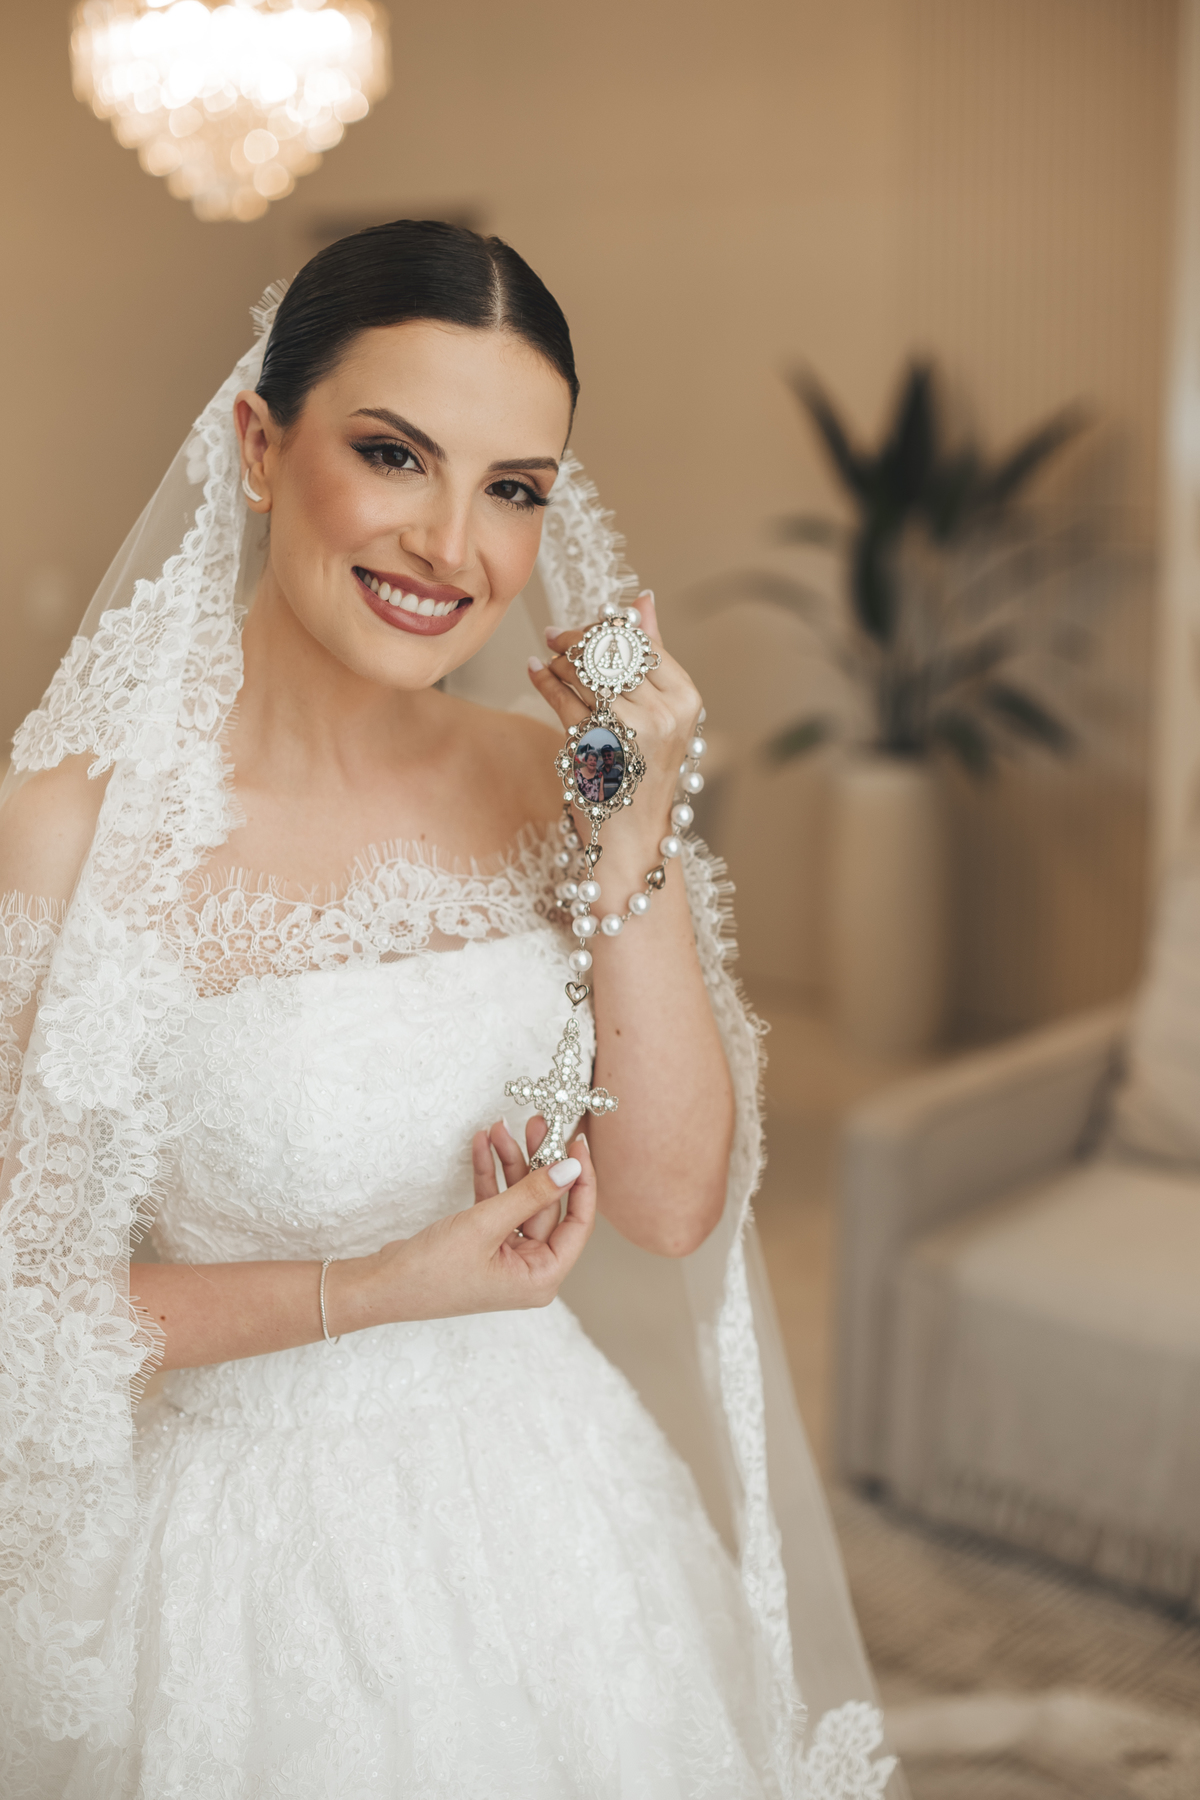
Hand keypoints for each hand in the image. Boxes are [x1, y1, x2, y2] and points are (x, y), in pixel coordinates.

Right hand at [336, 1132, 594, 1328]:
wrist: (382, 1286)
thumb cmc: (432, 1272)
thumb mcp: (485, 1226)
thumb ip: (530, 1194)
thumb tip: (570, 1169)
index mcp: (541, 1277)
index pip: (577, 1223)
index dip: (581, 1181)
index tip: (576, 1144)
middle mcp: (528, 1268)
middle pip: (545, 1204)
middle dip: (535, 1161)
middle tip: (535, 1125)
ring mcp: (505, 1255)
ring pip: (518, 1198)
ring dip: (508, 1163)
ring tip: (500, 1128)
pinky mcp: (483, 1242)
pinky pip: (495, 1202)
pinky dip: (488, 1175)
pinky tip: (482, 1145)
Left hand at [530, 592, 700, 873]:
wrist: (635, 838)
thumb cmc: (646, 771)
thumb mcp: (663, 713)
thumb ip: (654, 655)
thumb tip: (644, 600)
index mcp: (686, 698)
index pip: (640, 640)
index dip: (605, 628)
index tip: (582, 629)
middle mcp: (664, 712)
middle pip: (611, 651)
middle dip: (576, 639)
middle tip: (554, 638)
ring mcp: (630, 731)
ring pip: (584, 671)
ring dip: (558, 660)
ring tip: (547, 661)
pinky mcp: (595, 747)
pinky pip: (562, 698)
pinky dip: (544, 680)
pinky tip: (535, 671)